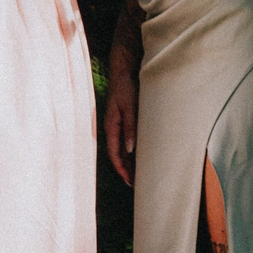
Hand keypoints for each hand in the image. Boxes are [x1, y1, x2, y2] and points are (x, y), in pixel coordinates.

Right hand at [104, 52, 138, 186]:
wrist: (124, 69)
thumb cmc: (126, 87)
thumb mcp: (130, 106)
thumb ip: (130, 126)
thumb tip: (130, 149)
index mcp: (111, 127)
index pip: (114, 154)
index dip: (122, 168)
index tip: (130, 181)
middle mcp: (113, 127)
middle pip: (118, 154)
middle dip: (126, 168)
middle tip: (137, 182)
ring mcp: (118, 123)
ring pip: (123, 147)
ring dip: (130, 160)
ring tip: (140, 172)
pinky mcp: (124, 118)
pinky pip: (127, 138)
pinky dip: (133, 148)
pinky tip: (141, 152)